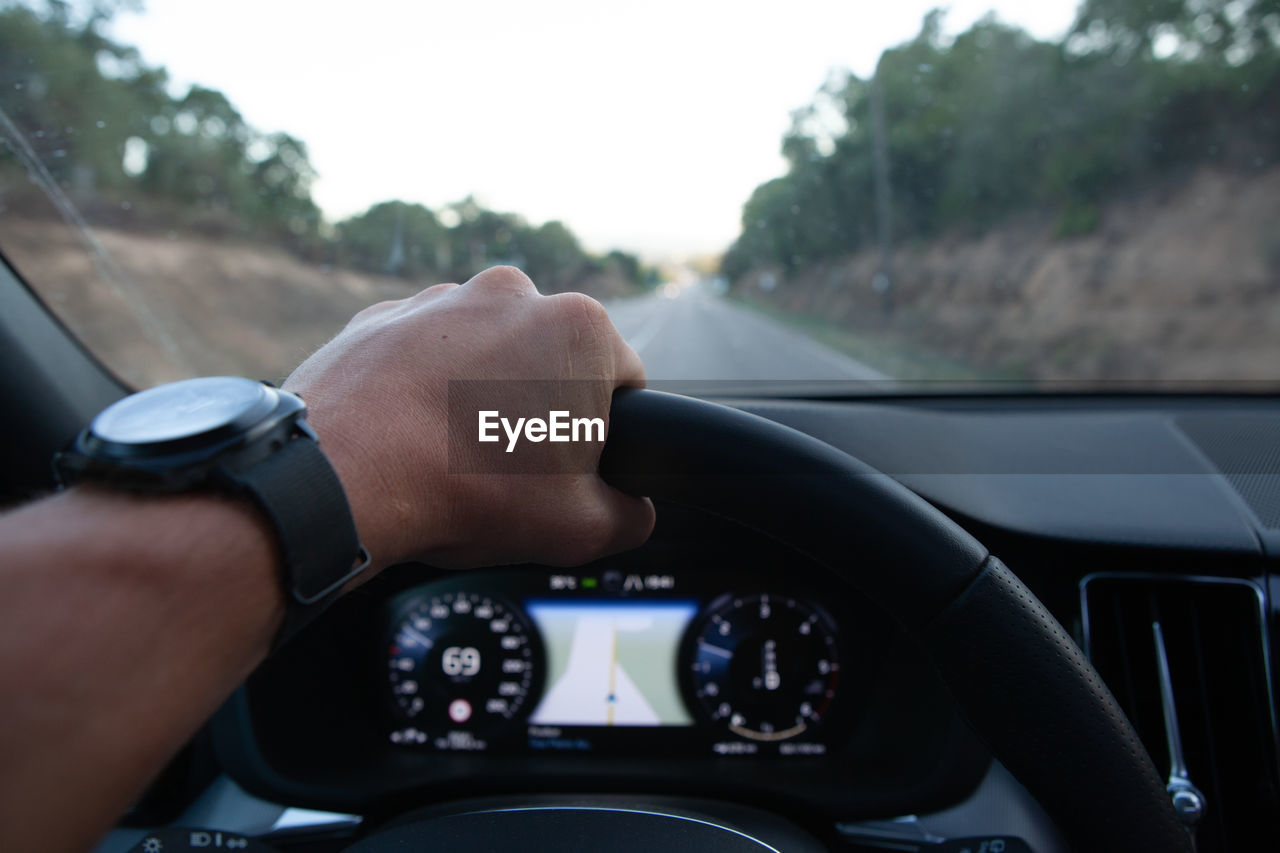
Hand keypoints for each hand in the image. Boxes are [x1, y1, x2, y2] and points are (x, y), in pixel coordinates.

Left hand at [284, 266, 654, 571]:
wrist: (340, 479)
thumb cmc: (465, 491)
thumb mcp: (583, 528)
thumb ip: (631, 514)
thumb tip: (631, 509)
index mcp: (580, 328)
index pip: (626, 383)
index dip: (607, 436)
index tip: (573, 470)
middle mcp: (513, 294)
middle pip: (553, 363)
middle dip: (542, 410)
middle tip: (514, 470)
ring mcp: (441, 299)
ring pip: (486, 355)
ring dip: (482, 397)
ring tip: (456, 458)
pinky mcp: (383, 317)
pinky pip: (425, 356)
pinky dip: (425, 390)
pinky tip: (412, 439)